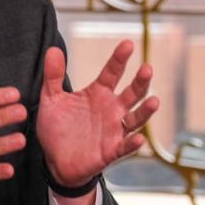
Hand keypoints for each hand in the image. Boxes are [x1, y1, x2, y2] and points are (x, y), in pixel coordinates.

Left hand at [37, 40, 158, 187]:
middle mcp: (111, 109)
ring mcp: (114, 130)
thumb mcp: (51, 99)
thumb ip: (53, 76)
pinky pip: (125, 146)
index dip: (119, 59)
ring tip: (154, 101)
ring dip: (145, 111)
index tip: (128, 44)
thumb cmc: (57, 128)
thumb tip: (52, 49)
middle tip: (147, 68)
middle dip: (140, 82)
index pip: (112, 72)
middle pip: (132, 93)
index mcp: (98, 93)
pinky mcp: (111, 151)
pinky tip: (139, 138)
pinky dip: (132, 143)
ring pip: (135, 118)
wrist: (54, 160)